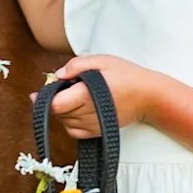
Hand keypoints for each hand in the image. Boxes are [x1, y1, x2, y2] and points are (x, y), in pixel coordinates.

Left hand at [32, 55, 162, 139]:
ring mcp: (92, 125)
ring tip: (72, 97)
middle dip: (54, 101)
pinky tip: (77, 110)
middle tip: (62, 87)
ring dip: (62, 111)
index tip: (44, 89)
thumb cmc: (127, 76)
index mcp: (86, 95)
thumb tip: (58, 74)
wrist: (148, 96)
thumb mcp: (102, 60)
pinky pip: (74, 131)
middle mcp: (88, 114)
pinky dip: (70, 122)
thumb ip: (77, 65)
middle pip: (58, 113)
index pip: (55, 105)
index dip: (46, 97)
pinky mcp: (97, 132)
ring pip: (64, 122)